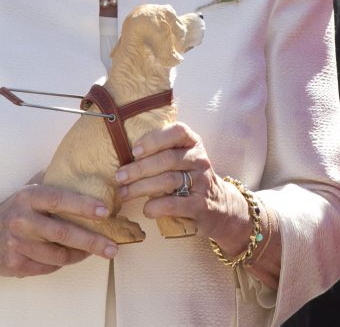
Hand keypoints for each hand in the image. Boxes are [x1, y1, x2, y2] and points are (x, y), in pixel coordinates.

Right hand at [0, 185, 115, 278]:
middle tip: (113, 246)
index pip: (58, 199)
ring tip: (100, 251)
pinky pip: (49, 267)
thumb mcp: (25, 192)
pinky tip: (74, 256)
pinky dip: (64, 263)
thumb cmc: (9, 212)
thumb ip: (50, 181)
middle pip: (63, 233)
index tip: (105, 211)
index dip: (83, 205)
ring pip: (59, 255)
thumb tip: (82, 167)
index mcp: (27, 198)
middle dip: (92, 241)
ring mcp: (18, 245)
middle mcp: (22, 220)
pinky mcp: (17, 264)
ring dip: (82, 254)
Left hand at [116, 122, 245, 244]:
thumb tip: (124, 156)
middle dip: (139, 168)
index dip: (155, 139)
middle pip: (167, 159)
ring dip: (141, 187)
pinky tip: (146, 209)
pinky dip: (155, 206)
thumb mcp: (182, 159)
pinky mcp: (200, 205)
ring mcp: (202, 182)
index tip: (134, 150)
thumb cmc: (190, 179)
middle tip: (120, 176)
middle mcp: (200, 159)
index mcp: (193, 143)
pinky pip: (173, 204)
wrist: (220, 206)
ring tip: (123, 193)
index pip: (178, 131)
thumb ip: (162, 152)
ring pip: (168, 181)